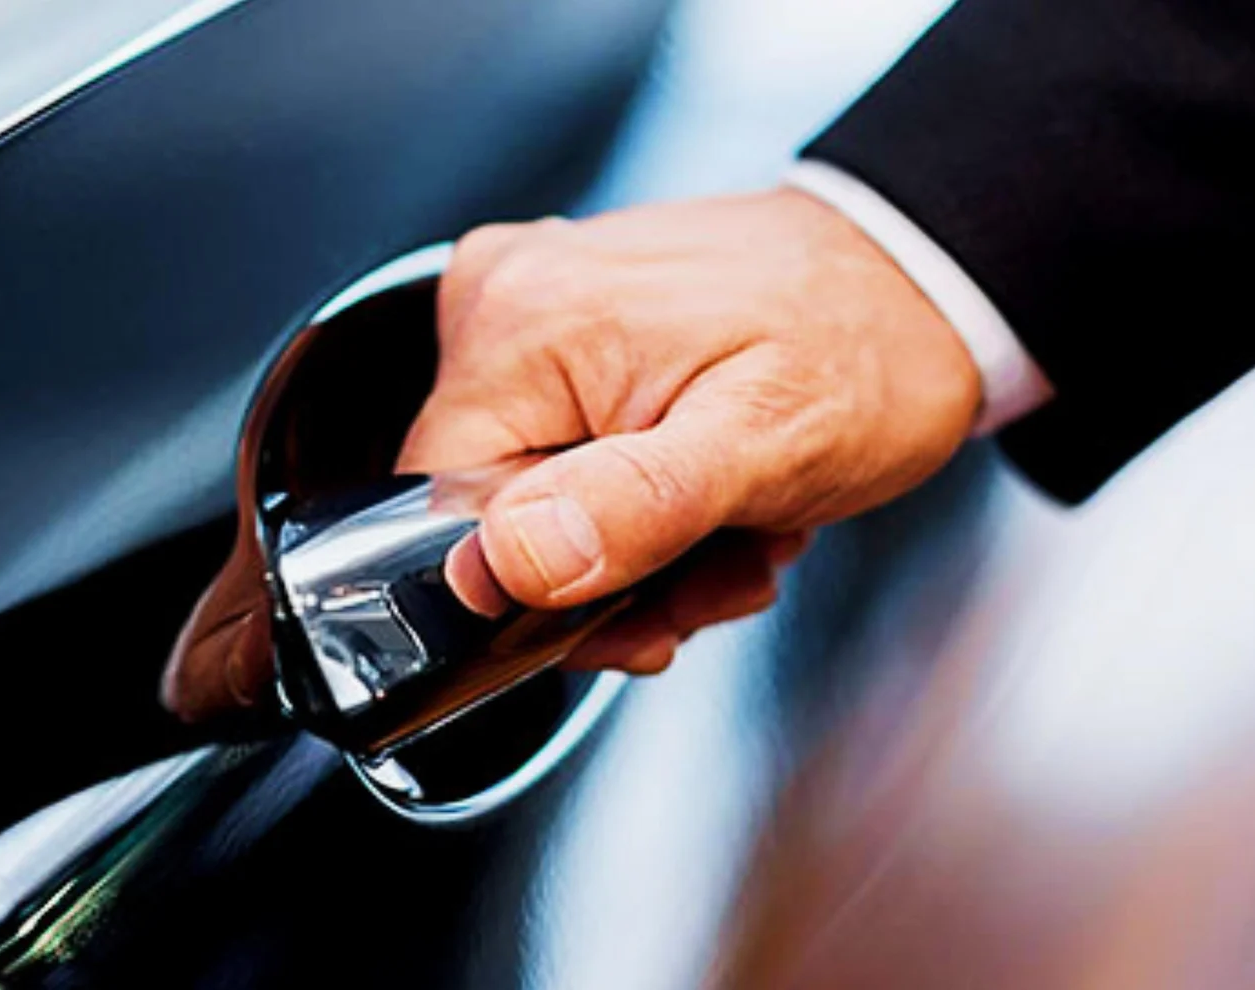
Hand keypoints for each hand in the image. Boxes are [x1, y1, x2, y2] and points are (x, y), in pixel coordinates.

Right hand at [398, 187, 980, 669]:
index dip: (539, 590)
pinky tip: (718, 493)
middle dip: (611, 573)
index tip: (641, 600)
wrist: (916, 285)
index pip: (448, 513)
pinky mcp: (567, 327)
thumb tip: (509, 563)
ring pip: (537, 497)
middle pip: (495, 510)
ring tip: (739, 523)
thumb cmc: (865, 350)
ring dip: (642, 547)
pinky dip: (642, 499)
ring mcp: (537, 308)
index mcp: (527, 322)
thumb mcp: (766, 446)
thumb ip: (634, 507)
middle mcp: (509, 299)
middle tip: (717, 563)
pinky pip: (566, 453)